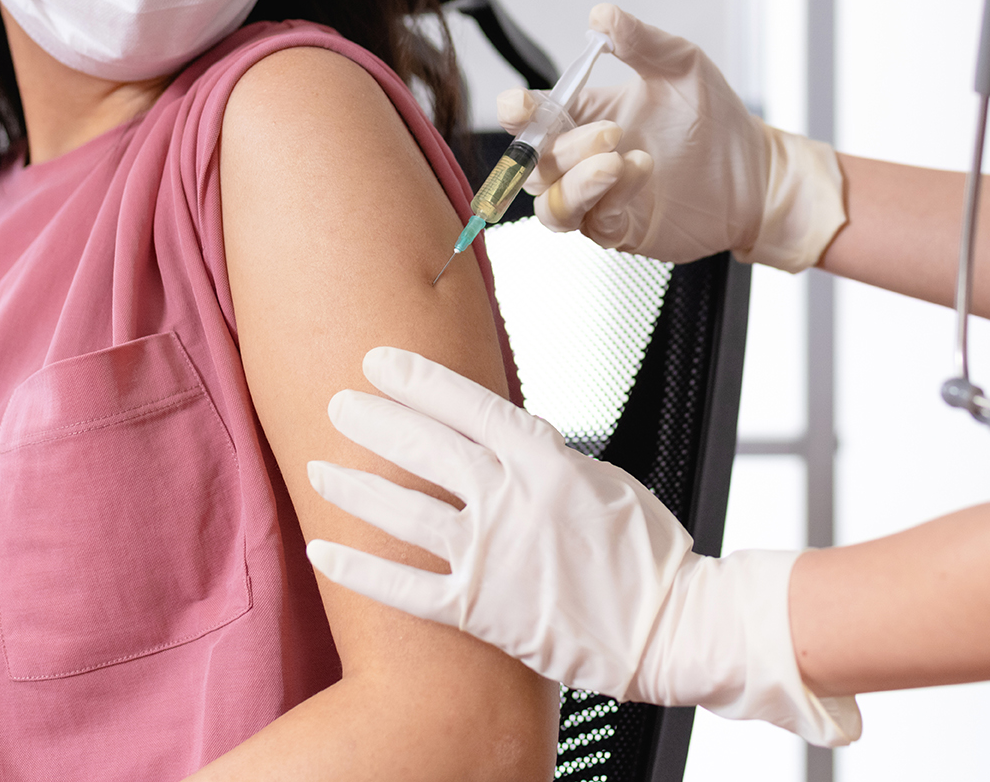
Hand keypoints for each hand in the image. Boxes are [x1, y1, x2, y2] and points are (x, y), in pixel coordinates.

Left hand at [305, 347, 860, 746]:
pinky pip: (404, 587)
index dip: (417, 380)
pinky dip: (359, 568)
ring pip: (404, 511)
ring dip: (356, 487)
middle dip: (375, 421)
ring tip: (319, 467)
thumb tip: (515, 434)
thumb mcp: (603, 480)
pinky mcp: (479, 610)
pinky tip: (323, 550)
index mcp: (545, 461)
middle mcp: (511, 501)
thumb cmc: (647, 555)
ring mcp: (492, 555)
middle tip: (338, 404)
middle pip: (425, 449)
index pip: (466, 405)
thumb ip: (550, 457)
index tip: (379, 362)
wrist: (670, 627)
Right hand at [499, 4, 845, 269]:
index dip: (517, 113)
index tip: (521, 105)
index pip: (531, 119)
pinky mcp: (621, 231)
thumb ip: (640, 40)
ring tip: (618, 160)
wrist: (755, 170)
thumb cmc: (714, 118)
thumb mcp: (681, 64)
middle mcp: (583, 161)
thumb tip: (602, 15)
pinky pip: (594, 223)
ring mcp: (599, 200)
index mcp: (584, 117)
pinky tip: (641, 172)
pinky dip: (610, 198)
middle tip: (612, 132)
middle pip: (536, 164)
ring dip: (577, 182)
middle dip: (563, 148)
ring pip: (552, 205)